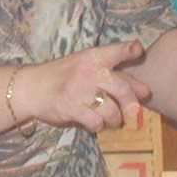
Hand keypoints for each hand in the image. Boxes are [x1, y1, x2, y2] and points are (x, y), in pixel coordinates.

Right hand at [18, 40, 152, 132]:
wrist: (32, 87)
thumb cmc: (65, 76)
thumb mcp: (87, 68)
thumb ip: (116, 76)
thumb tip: (145, 91)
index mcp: (94, 57)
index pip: (118, 50)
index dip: (131, 50)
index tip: (139, 51)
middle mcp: (89, 72)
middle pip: (122, 89)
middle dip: (132, 104)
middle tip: (134, 111)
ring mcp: (80, 91)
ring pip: (112, 111)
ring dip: (115, 119)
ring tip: (112, 119)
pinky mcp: (71, 108)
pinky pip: (96, 123)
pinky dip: (98, 126)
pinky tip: (95, 122)